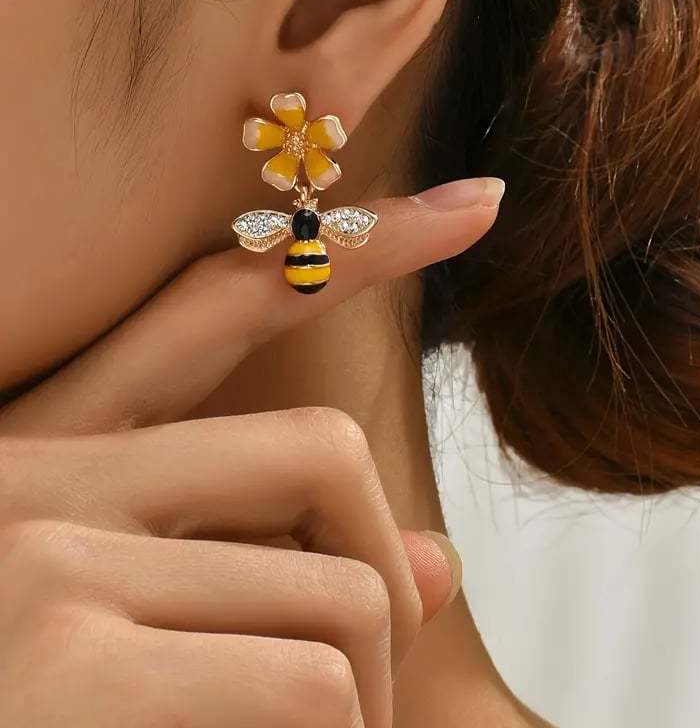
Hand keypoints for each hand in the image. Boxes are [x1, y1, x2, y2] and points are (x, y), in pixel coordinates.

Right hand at [0, 179, 500, 727]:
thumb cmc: (42, 697)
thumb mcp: (131, 622)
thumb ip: (266, 567)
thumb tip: (438, 560)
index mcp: (47, 454)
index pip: (227, 298)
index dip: (365, 244)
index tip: (473, 205)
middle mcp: (38, 486)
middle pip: (324, 453)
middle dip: (382, 571)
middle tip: (377, 678)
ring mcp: (45, 576)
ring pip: (339, 592)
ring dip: (364, 694)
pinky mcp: (68, 683)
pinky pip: (305, 684)